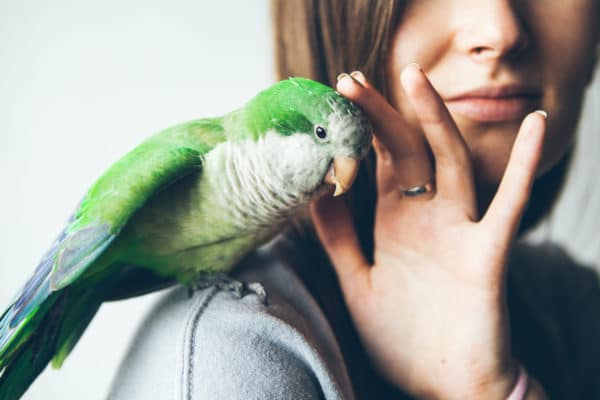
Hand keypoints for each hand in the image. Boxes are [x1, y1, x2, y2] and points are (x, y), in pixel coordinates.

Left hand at [310, 65, 546, 398]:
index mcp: (395, 224)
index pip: (376, 164)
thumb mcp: (359, 283)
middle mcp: (426, 218)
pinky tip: (536, 128)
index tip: (332, 103)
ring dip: (434, 120)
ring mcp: (458, 231)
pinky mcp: (486, 254)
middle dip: (379, 115)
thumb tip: (317, 195)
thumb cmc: (404, 338)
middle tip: (349, 81)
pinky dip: (525, 167)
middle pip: (404, 152)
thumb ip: (341, 240)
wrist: (444, 386)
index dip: (356, 134)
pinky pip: (509, 205)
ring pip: (450, 163)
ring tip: (413, 78)